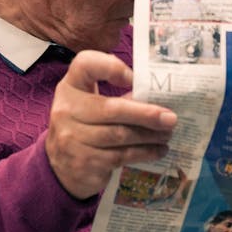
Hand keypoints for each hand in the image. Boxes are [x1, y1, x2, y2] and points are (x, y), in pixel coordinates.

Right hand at [45, 50, 176, 198]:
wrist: (60, 166)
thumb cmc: (85, 126)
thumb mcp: (92, 105)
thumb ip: (117, 97)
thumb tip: (157, 100)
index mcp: (69, 87)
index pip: (84, 64)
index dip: (111, 67)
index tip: (134, 77)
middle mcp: (65, 110)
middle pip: (110, 108)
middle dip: (145, 113)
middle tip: (170, 118)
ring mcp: (70, 138)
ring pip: (119, 135)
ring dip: (149, 135)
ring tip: (167, 134)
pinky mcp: (82, 163)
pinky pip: (119, 156)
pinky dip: (143, 153)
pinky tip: (158, 150)